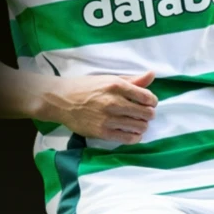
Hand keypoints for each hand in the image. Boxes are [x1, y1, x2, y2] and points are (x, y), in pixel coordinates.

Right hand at [42, 70, 157, 143]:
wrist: (60, 100)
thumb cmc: (85, 87)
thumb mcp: (108, 79)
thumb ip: (131, 80)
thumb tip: (152, 75)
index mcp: (116, 85)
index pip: (147, 97)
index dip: (152, 101)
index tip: (148, 103)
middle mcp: (114, 102)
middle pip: (146, 113)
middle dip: (148, 114)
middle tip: (143, 114)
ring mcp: (108, 119)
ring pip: (140, 127)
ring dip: (142, 125)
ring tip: (136, 123)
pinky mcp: (102, 132)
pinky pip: (128, 138)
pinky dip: (135, 137)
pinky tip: (131, 132)